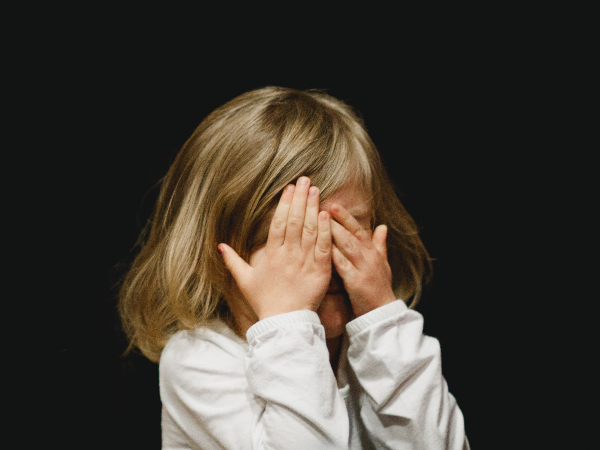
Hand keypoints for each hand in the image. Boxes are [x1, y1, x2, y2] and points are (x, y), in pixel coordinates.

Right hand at [218, 177, 332, 319]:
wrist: (284, 323)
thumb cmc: (264, 302)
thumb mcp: (245, 281)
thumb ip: (233, 261)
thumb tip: (220, 246)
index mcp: (271, 255)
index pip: (278, 223)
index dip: (284, 204)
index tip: (289, 188)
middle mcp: (288, 255)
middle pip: (295, 221)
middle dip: (300, 198)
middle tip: (306, 180)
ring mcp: (304, 262)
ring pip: (310, 230)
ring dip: (313, 208)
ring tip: (316, 190)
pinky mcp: (320, 271)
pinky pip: (323, 247)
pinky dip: (325, 230)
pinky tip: (326, 214)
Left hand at [330, 204, 395, 316]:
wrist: (382, 313)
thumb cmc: (379, 288)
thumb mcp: (382, 264)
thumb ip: (380, 245)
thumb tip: (382, 226)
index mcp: (372, 252)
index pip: (358, 229)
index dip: (345, 217)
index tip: (333, 204)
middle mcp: (368, 257)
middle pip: (351, 234)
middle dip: (336, 220)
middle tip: (321, 206)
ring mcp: (363, 268)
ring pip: (346, 245)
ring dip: (333, 232)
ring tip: (318, 221)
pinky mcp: (356, 281)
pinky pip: (342, 265)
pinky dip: (332, 255)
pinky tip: (321, 247)